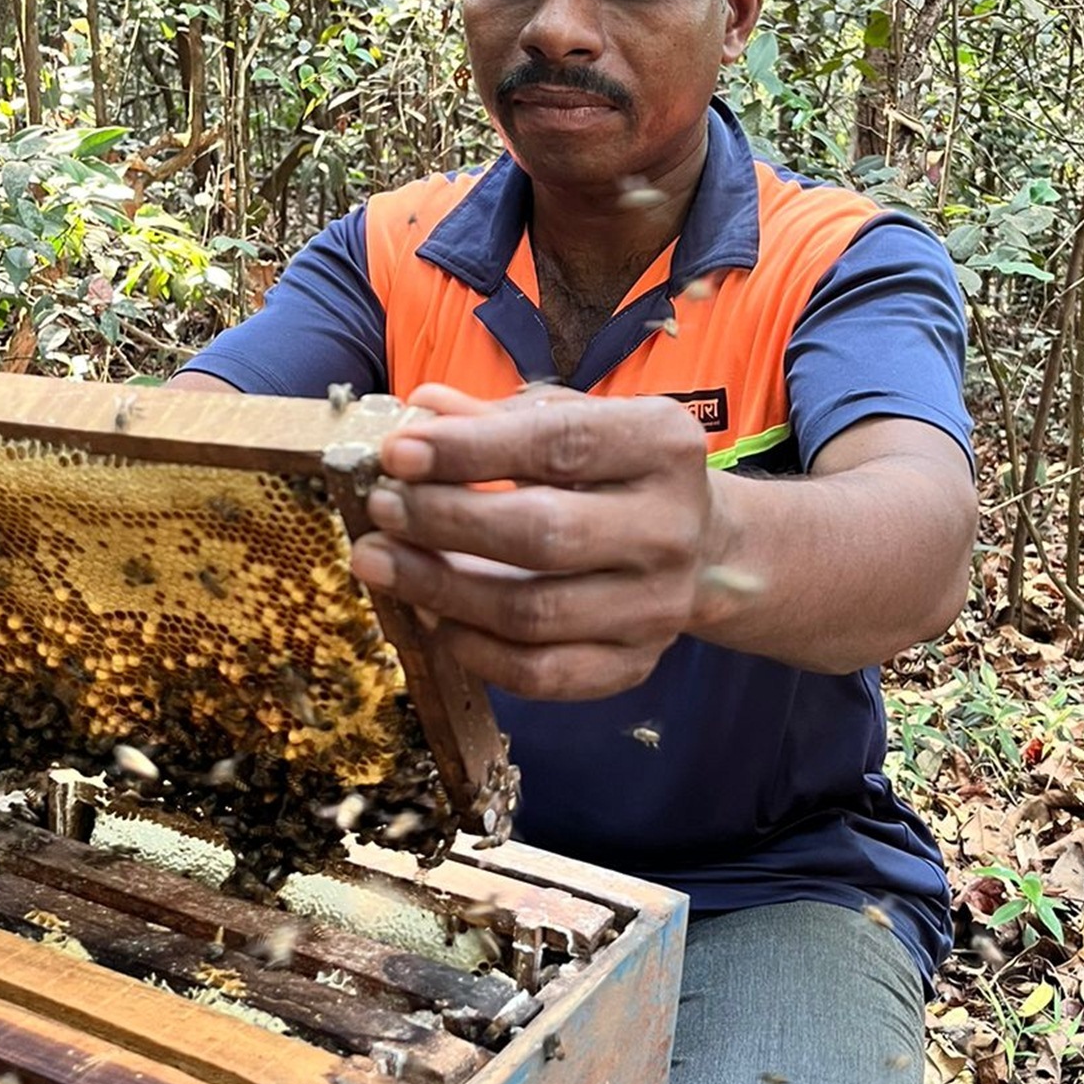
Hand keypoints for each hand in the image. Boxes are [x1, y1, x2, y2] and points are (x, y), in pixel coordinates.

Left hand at [347, 383, 721, 701]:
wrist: (703, 547)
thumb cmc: (617, 471)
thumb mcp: (576, 422)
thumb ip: (500, 417)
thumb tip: (418, 409)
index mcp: (663, 445)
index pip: (558, 445)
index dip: (470, 451)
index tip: (397, 453)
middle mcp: (672, 528)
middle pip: (542, 534)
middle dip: (444, 521)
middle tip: (381, 507)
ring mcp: (658, 606)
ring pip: (533, 613)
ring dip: (439, 588)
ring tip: (380, 561)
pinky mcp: (636, 664)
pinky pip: (540, 674)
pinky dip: (474, 649)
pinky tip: (432, 615)